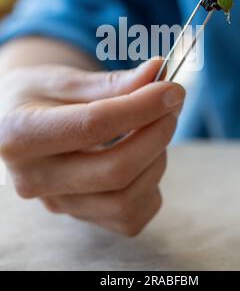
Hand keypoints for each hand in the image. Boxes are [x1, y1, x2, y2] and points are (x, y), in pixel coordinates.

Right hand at [0, 59, 184, 235]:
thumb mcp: (62, 79)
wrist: (17, 125)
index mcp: (21, 136)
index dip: (142, 106)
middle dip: (156, 134)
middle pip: (116, 171)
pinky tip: (143, 158)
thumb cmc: (36, 97)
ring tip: (153, 128)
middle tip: (172, 105)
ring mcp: (59, 204)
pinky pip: (130, 217)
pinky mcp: (81, 217)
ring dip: (156, 159)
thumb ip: (110, 82)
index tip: (172, 89)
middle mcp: (35, 179)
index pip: (93, 125)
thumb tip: (157, 72)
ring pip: (127, 200)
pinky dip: (150, 186)